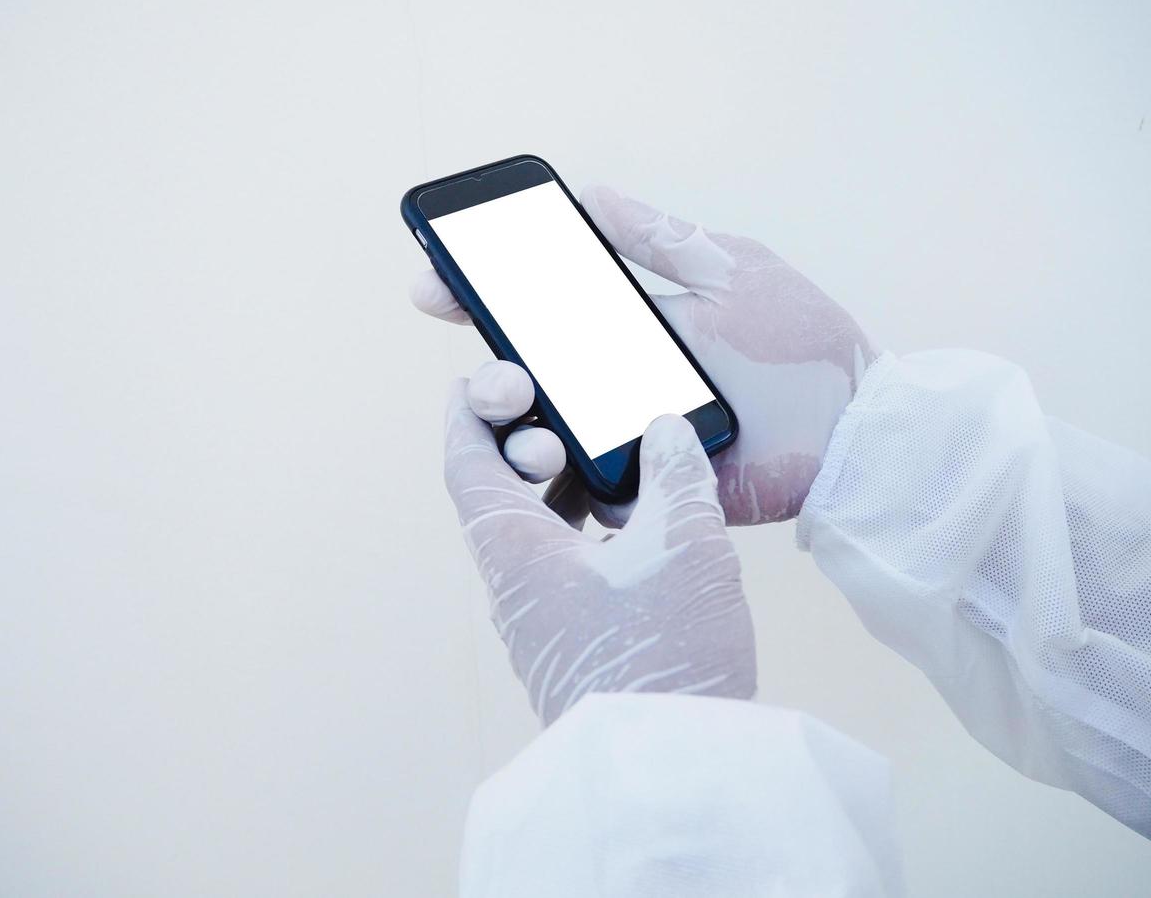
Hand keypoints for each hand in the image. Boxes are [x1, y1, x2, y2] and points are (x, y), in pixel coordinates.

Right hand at [412, 185, 876, 524]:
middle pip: (524, 385)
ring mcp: (626, 442)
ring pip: (540, 443)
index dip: (480, 302)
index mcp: (622, 333)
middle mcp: (613, 388)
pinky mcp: (649, 493)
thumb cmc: (800, 341)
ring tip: (525, 417)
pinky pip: (587, 497)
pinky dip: (557, 490)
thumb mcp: (726, 269)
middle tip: (495, 368)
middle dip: (488, 376)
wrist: (857, 423)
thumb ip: (657, 238)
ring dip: (514, 433)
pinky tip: (545, 472)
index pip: (534, 317)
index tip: (436, 284)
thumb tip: (589, 192)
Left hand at [444, 374, 755, 724]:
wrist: (670, 770)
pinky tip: (637, 526)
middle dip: (527, 445)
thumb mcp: (684, 545)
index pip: (467, 465)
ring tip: (611, 459)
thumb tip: (664, 431)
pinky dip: (587, 530)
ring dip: (563, 489)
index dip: (468, 415)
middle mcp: (514, 587)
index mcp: (515, 552)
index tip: (478, 380)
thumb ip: (675, 476)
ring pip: (535, 534)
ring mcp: (540, 621)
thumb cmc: (665, 654)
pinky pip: (562, 567)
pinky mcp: (571, 646)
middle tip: (566, 414)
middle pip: (500, 496)